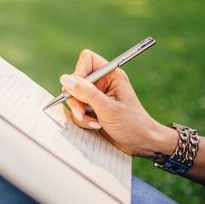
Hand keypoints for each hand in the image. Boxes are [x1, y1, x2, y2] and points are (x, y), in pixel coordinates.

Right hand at [60, 49, 177, 156]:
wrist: (140, 143)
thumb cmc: (131, 123)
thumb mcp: (107, 107)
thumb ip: (86, 92)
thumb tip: (65, 79)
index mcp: (110, 75)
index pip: (87, 60)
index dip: (79, 72)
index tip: (76, 88)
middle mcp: (102, 84)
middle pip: (76, 81)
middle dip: (76, 98)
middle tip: (82, 111)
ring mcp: (96, 97)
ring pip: (74, 98)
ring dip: (79, 112)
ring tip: (94, 122)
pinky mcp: (92, 110)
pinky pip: (77, 111)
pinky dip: (83, 120)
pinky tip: (95, 125)